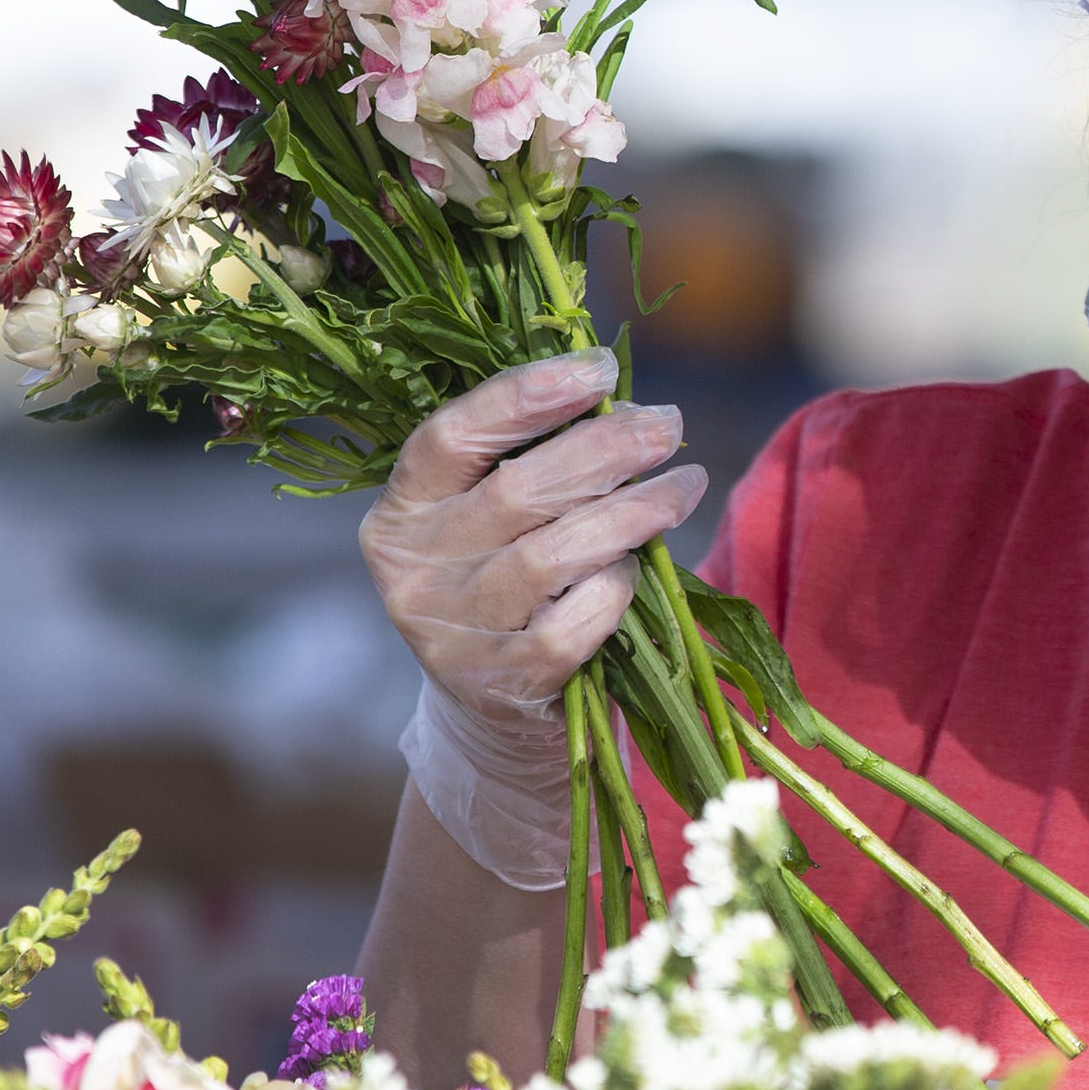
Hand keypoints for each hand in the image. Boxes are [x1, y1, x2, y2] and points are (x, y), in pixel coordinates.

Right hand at [361, 348, 705, 885]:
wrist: (497, 723)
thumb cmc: (512, 592)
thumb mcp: (494, 526)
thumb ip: (530, 463)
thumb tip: (618, 394)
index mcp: (401, 512)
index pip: (451, 436)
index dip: (526, 395)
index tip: (599, 366)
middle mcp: (412, 571)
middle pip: (516, 491)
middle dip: (605, 448)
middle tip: (667, 424)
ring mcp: (451, 633)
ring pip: (553, 555)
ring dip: (632, 512)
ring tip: (686, 485)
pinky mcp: (500, 685)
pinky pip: (575, 622)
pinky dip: (616, 589)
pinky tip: (642, 569)